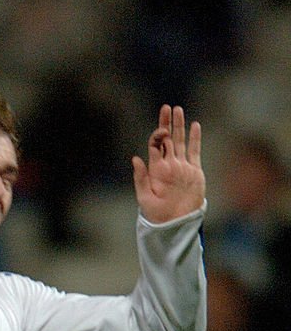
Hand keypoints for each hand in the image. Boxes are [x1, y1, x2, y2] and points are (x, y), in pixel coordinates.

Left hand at [132, 105, 204, 223]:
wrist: (174, 223)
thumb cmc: (156, 213)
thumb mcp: (144, 197)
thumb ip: (140, 178)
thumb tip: (135, 158)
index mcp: (156, 169)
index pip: (156, 145)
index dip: (157, 134)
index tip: (161, 127)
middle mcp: (169, 164)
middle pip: (168, 139)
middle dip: (167, 123)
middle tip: (167, 107)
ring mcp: (182, 166)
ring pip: (181, 141)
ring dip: (180, 126)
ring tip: (178, 110)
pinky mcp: (194, 171)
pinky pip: (196, 152)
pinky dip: (195, 139)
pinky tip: (195, 126)